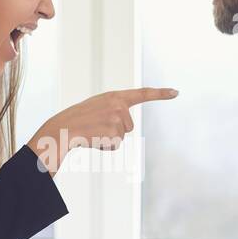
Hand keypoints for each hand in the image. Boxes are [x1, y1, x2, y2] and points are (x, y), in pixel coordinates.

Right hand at [27, 87, 178, 174]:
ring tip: (93, 132)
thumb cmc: (78, 120)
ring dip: (108, 139)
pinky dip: (104, 146)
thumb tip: (125, 123)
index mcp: (114, 96)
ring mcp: (116, 117)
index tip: (176, 92)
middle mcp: (118, 104)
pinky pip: (115, 145)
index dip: (160, 93)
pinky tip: (92, 139)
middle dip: (115, 131)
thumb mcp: (97, 106)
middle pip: (129, 126)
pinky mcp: (113, 131)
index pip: (142, 93)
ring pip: (122, 137)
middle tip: (96, 127)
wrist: (61, 128)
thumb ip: (114, 107)